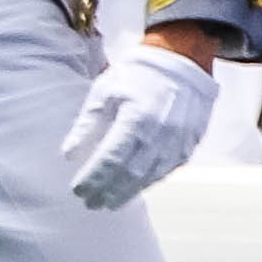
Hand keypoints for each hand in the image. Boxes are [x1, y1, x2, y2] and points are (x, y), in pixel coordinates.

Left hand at [59, 44, 213, 207]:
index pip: (109, 160)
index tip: (78, 191)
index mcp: (136, 118)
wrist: (183, 58)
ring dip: (129, 191)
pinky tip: (137, 186)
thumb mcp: (105, 92)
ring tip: (112, 202)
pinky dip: (151, 180)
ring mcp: (179, 138)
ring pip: (151, 175)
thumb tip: (70, 155)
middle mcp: (160, 132)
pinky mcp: (191, 140)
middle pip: (130, 173)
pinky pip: (169, 168)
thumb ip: (87, 125)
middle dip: (108, 191)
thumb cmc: (138, 74)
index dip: (93, 179)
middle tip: (91, 203)